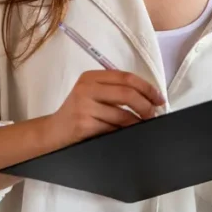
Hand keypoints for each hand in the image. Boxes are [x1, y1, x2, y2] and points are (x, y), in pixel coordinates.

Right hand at [46, 70, 163, 145]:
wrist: (52, 132)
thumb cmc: (77, 113)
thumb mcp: (91, 95)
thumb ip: (114, 91)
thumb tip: (149, 98)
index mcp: (90, 77)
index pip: (126, 77)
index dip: (147, 88)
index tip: (159, 98)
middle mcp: (86, 88)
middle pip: (126, 93)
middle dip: (146, 105)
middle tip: (154, 115)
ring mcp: (83, 107)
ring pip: (122, 114)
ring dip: (137, 123)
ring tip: (142, 126)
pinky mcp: (83, 125)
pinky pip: (112, 129)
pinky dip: (124, 132)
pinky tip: (126, 133)